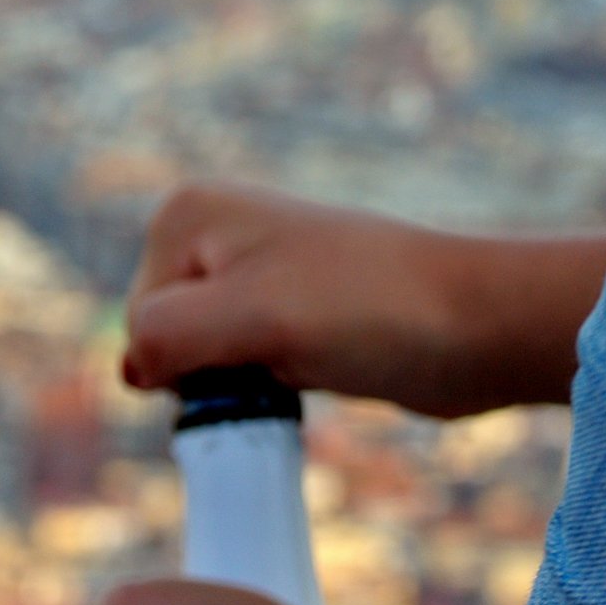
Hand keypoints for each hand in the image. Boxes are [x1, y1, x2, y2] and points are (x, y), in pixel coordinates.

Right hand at [124, 184, 605, 418]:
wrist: (474, 322)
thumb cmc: (367, 308)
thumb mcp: (250, 317)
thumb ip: (166, 336)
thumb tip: (131, 368)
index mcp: (189, 213)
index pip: (139, 322)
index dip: (191, 358)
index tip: (262, 342)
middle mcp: (213, 232)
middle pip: (164, 343)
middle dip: (213, 373)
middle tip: (289, 357)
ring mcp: (251, 273)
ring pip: (202, 364)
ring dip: (243, 387)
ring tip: (308, 364)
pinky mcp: (287, 314)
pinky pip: (241, 371)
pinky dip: (266, 391)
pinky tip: (314, 377)